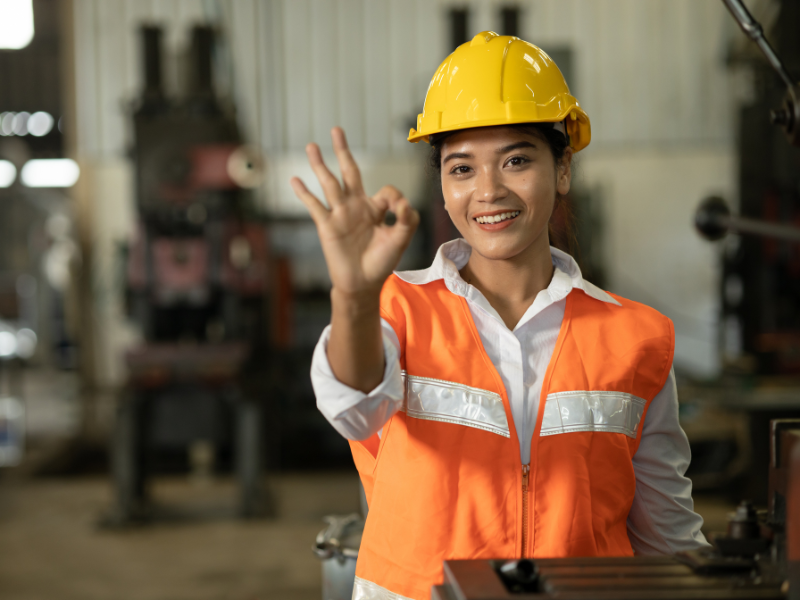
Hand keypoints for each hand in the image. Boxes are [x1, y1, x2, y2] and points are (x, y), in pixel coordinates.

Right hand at [290, 127, 419, 296]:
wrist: (362, 283)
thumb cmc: (381, 262)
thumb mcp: (400, 239)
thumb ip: (406, 218)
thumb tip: (401, 201)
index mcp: (375, 208)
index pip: (386, 190)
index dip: (395, 196)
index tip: (398, 210)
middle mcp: (356, 206)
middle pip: (349, 171)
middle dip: (343, 151)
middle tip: (337, 130)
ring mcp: (339, 214)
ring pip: (329, 183)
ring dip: (319, 164)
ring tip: (311, 146)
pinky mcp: (326, 225)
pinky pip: (314, 205)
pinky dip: (304, 192)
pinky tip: (294, 180)